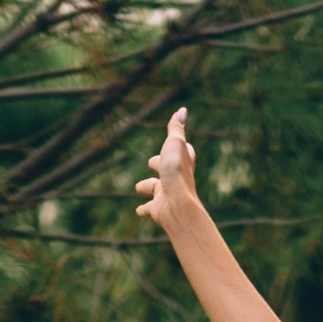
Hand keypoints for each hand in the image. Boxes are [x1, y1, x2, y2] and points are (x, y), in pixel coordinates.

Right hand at [136, 106, 200, 236]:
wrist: (177, 204)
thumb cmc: (176, 172)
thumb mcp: (175, 143)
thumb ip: (176, 128)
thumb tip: (183, 110)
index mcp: (182, 162)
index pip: (183, 151)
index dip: (180, 147)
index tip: (178, 142)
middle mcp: (176, 178)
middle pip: (167, 169)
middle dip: (159, 165)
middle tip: (152, 162)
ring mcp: (167, 194)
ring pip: (155, 189)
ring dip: (147, 187)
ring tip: (138, 187)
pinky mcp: (159, 209)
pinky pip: (149, 209)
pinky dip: (144, 209)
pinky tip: (139, 211)